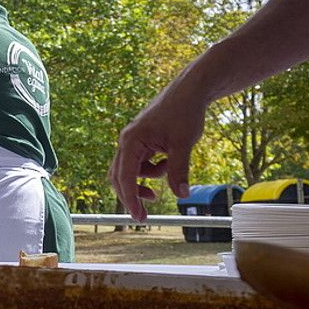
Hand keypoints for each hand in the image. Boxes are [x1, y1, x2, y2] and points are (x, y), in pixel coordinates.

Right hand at [108, 87, 208, 220]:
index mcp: (131, 141)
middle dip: (131, 195)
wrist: (189, 91)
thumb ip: (179, 171)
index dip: (131, 200)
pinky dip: (153, 170)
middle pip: (119, 177)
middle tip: (144, 214)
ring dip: (145, 181)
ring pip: (130, 171)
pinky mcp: (142, 141)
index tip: (139, 217)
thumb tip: (182, 195)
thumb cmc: (184, 112)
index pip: (125, 177)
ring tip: (166, 176)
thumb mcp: (183, 144)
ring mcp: (133, 141)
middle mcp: (127, 141)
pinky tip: (168, 161)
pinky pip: (141, 163)